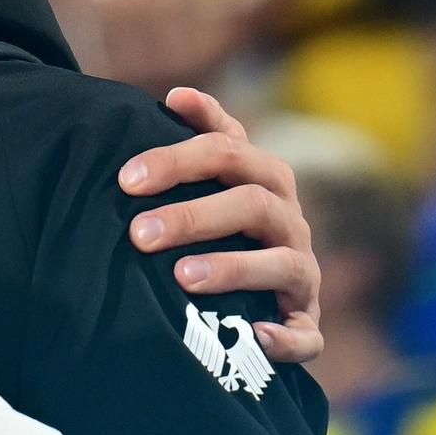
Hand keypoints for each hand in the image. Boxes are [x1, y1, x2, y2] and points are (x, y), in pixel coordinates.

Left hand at [119, 87, 321, 362]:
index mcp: (262, 176)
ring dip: (234, 268)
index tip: (127, 177)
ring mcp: (302, 271)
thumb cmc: (214, 218)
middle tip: (138, 233)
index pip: (226, 150)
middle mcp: (288, 218)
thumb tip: (175, 95)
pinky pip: (308, 334)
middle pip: (251, 202)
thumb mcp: (207, 177)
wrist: (254, 286)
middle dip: (193, 215)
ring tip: (182, 275)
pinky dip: (288, 339)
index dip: (178, 157)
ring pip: (283, 263)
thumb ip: (196, 137)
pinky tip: (256, 337)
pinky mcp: (306, 321)